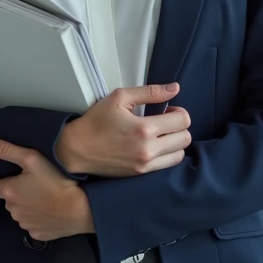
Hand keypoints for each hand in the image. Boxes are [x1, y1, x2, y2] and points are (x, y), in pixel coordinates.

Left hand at [0, 134, 94, 241]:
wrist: (79, 210)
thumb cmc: (55, 181)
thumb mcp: (31, 158)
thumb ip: (5, 149)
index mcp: (8, 191)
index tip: (5, 177)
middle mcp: (12, 210)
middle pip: (6, 199)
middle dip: (15, 192)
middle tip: (32, 183)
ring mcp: (24, 223)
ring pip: (19, 211)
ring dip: (26, 204)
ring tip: (43, 196)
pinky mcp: (36, 234)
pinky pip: (31, 223)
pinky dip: (36, 217)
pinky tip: (48, 209)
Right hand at [55, 83, 190, 176]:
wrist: (77, 149)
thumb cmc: (96, 121)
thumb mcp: (120, 97)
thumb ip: (150, 92)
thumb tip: (174, 88)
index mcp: (144, 128)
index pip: (182, 120)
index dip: (179, 112)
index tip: (168, 110)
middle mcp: (148, 150)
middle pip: (185, 138)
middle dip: (180, 126)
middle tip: (166, 121)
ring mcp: (145, 165)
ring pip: (180, 154)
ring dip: (176, 142)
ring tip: (162, 135)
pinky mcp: (141, 174)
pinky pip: (168, 166)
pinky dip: (168, 155)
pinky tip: (156, 146)